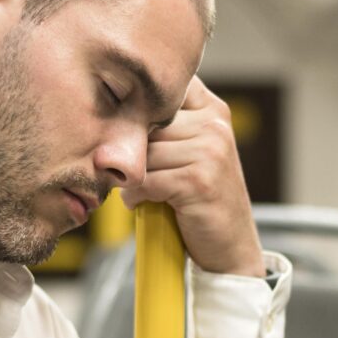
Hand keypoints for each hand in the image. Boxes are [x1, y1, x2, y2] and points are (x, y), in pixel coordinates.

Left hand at [120, 77, 263, 277]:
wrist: (230, 246)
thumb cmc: (201, 200)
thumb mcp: (190, 152)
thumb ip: (164, 127)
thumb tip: (107, 112)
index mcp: (212, 110)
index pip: (162, 90)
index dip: (137, 109)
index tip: (129, 134)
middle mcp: (214, 125)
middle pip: (146, 124)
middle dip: (130, 151)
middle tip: (128, 172)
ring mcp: (210, 151)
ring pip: (143, 154)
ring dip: (131, 176)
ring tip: (140, 190)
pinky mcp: (198, 180)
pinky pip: (145, 180)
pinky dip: (135, 195)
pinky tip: (143, 202)